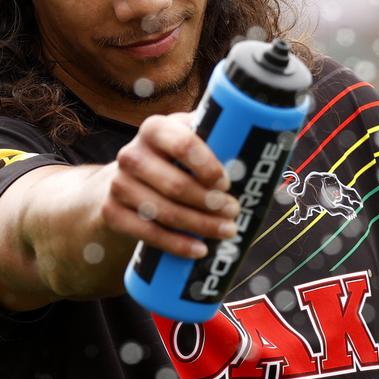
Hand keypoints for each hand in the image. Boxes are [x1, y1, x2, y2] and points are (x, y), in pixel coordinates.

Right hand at [100, 112, 240, 258]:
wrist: (125, 182)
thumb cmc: (172, 160)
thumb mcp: (187, 138)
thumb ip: (215, 136)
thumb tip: (266, 144)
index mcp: (155, 129)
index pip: (183, 143)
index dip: (207, 165)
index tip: (226, 182)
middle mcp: (131, 153)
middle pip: (175, 184)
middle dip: (210, 202)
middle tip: (234, 210)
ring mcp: (118, 184)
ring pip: (164, 211)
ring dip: (200, 225)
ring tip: (227, 230)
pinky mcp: (112, 213)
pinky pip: (148, 233)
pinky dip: (177, 244)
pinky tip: (199, 249)